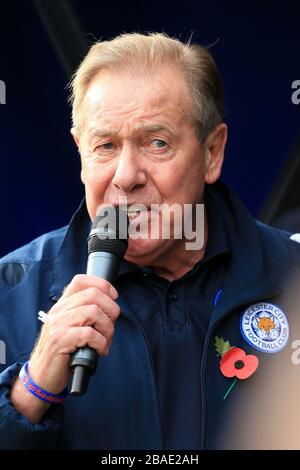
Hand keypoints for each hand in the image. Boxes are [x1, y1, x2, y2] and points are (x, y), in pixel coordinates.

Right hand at [10, 274, 119, 422]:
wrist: (42, 375)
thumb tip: (112, 309)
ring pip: (94, 312)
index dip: (102, 285)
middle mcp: (59, 311)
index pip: (81, 280)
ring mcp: (58, 324)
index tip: (113, 297)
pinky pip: (90, 333)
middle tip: (111, 325)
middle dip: (111, 309)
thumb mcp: (71, 327)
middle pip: (93, 295)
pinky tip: (100, 350)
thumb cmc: (63, 352)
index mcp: (62, 305)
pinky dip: (101, 343)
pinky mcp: (60, 340)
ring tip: (105, 341)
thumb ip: (85, 314)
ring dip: (107, 329)